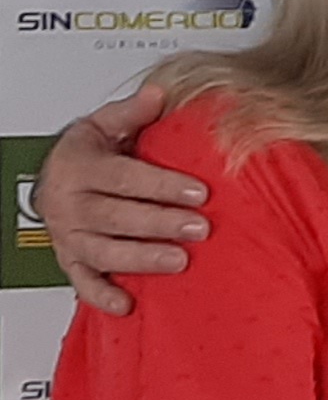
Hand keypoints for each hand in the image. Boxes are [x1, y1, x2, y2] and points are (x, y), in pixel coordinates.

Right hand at [36, 83, 209, 315]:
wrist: (55, 176)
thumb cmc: (87, 153)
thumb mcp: (106, 123)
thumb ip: (133, 112)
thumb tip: (159, 95)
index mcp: (78, 167)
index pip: (123, 178)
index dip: (161, 185)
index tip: (198, 191)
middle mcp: (68, 203)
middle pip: (115, 217)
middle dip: (160, 223)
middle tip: (199, 228)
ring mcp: (68, 235)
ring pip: (104, 251)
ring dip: (142, 258)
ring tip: (179, 261)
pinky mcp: (70, 260)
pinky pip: (83, 282)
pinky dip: (102, 296)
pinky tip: (128, 304)